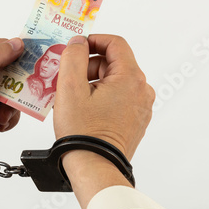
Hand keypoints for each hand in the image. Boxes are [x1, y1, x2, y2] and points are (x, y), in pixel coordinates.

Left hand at [0, 38, 23, 149]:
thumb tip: (16, 43)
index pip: (0, 46)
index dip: (15, 53)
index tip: (30, 63)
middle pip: (12, 67)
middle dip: (16, 84)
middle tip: (16, 94)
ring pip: (16, 88)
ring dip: (12, 104)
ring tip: (0, 114)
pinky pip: (14, 105)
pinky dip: (10, 115)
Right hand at [54, 35, 154, 160]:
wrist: (94, 167)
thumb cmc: (83, 132)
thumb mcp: (70, 87)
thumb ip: (73, 57)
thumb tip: (78, 42)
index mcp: (130, 78)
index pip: (115, 43)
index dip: (93, 40)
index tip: (75, 47)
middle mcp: (141, 91)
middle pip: (113, 63)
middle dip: (88, 66)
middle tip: (67, 79)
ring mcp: (140, 108)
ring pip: (115, 82)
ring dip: (93, 82)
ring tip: (73, 99)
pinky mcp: (135, 121)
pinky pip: (118, 98)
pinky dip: (101, 97)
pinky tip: (84, 110)